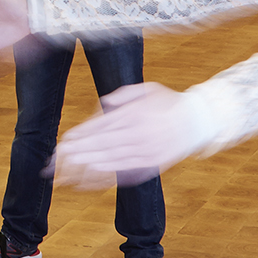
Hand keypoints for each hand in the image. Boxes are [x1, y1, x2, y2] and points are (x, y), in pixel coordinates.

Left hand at [52, 82, 198, 189]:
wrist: (198, 121)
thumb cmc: (169, 103)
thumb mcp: (148, 89)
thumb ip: (124, 95)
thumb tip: (104, 103)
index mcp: (135, 112)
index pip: (102, 125)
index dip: (82, 133)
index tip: (66, 138)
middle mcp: (138, 131)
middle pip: (102, 142)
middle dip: (79, 148)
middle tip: (60, 153)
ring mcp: (145, 148)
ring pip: (111, 156)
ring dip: (88, 159)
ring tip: (71, 162)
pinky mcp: (152, 161)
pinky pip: (126, 166)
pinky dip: (108, 167)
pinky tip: (94, 167)